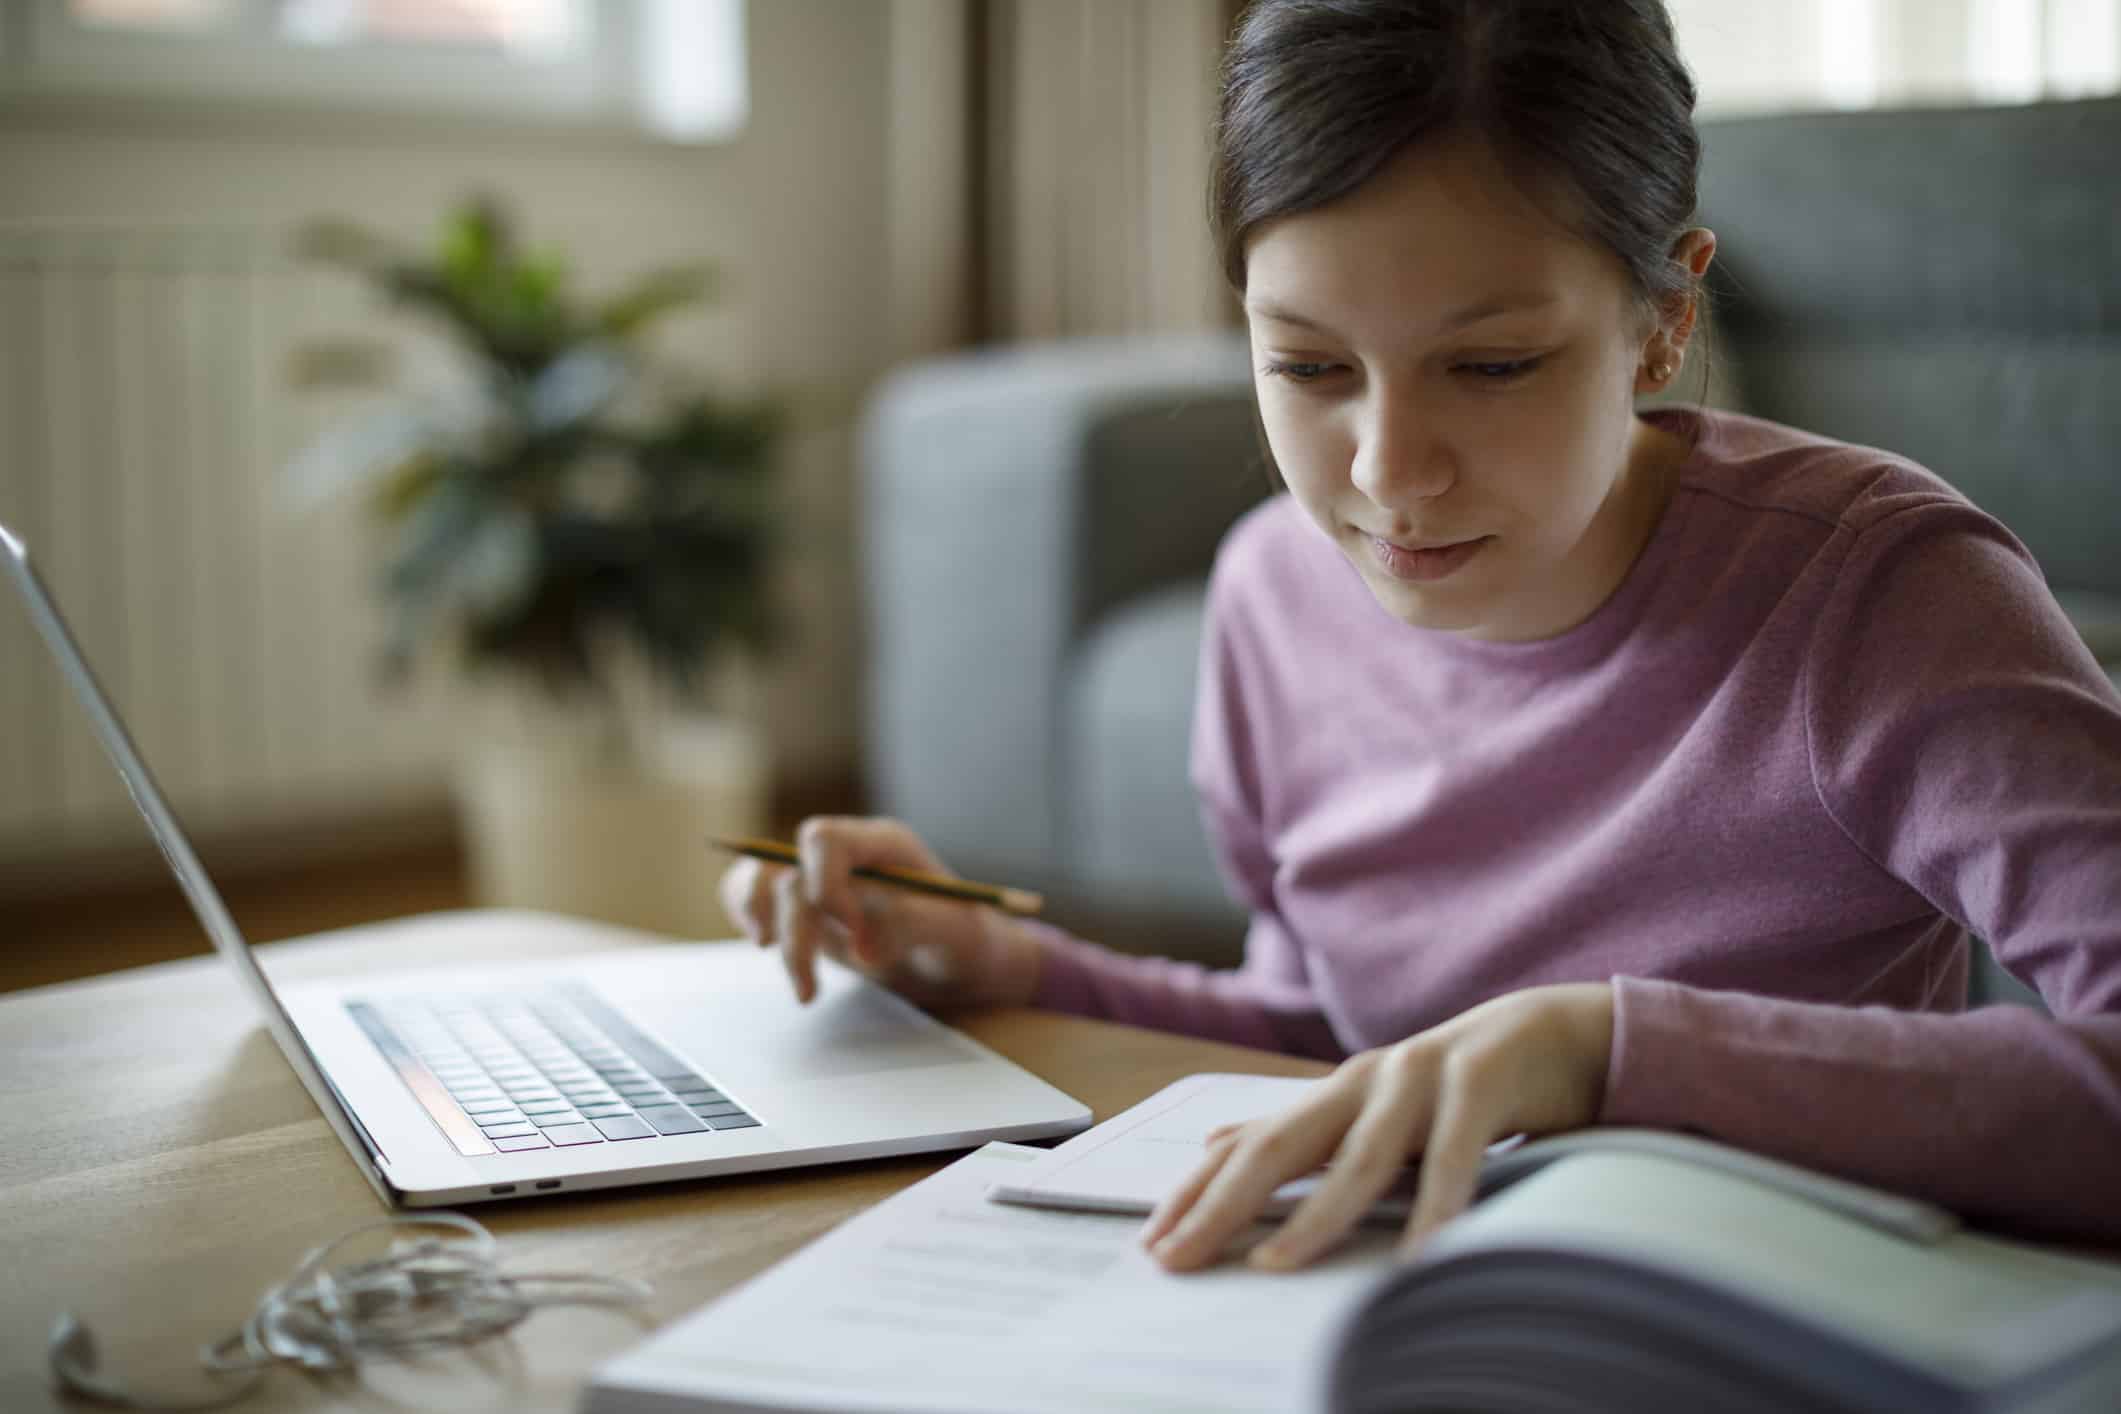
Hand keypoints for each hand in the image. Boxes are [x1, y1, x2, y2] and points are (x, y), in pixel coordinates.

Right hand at [717, 815, 1043, 1011]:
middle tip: (810, 989)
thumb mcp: (958, 932)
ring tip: (801, 988)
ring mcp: (822, 879)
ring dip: (766, 930)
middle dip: (793, 930)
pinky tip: (767, 947)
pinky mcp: (806, 906)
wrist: (960, 963)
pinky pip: (756, 894)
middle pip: (788, 870)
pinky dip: (750, 919)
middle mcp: (847, 855)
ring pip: (763, 882)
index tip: (852, 935)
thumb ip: (916, 926)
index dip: (823, 885)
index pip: (825, 840)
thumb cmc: (966, 939)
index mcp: (883, 844)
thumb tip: (862, 947)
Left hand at [1140, 982, 1614, 1271]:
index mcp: (1335, 1095)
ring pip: (1358, 1157)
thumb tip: (1212, 1144)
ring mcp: (1420, 1078)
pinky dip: (1435, 1209)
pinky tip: (1419, 1258)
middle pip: (1280, 1148)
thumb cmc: (1457, 1085)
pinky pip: (1453, 1155)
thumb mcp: (1370, 1112)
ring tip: (1274, 1265)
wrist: (1557, 1032)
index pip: (1249, 1149)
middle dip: (1222, 1205)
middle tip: (1179, 1257)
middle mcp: (1365, 1081)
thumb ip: (1298, 1133)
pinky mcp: (1481, 1081)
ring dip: (1315, 1214)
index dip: (1196, 1195)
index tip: (1153, 1247)